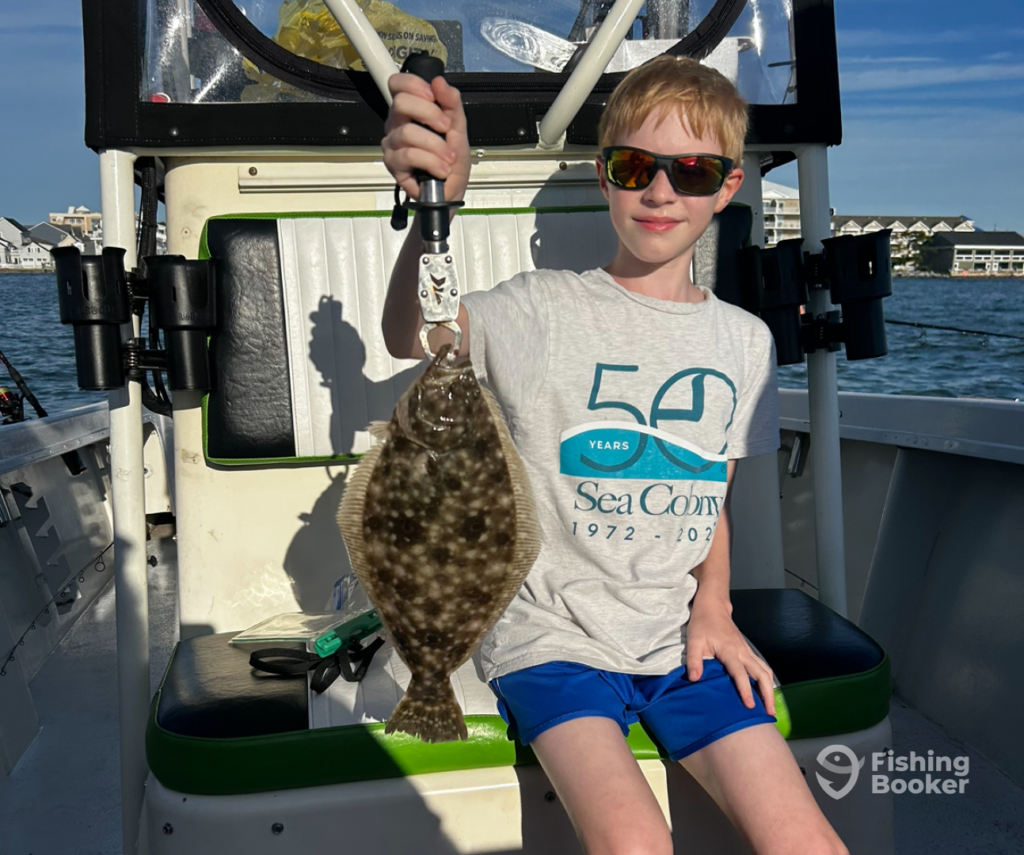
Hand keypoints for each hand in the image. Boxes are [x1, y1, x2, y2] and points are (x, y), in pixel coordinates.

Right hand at [382, 72, 470, 202]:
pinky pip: (409, 155)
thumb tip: (440, 83)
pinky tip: (442, 169)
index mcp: (409, 111)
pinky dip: (431, 162)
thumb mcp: (459, 129)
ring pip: (407, 132)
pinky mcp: (393, 165)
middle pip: (400, 103)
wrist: (451, 192)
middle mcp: (396, 124)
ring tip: (449, 158)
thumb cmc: (451, 161)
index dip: (414, 84)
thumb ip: (452, 104)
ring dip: (435, 145)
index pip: (397, 84)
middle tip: (446, 128)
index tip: (433, 96)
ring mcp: (392, 145)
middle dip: (430, 114)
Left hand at [685, 596, 775, 714]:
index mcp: (730, 650)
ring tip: (770, 706)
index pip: (740, 673)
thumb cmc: (702, 624)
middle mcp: (743, 651)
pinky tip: (766, 691)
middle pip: (761, 673)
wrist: (713, 607)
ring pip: (765, 670)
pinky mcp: (747, 651)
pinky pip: (762, 666)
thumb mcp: (693, 641)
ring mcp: (747, 651)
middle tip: (769, 712)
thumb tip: (695, 679)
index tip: (750, 705)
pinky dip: (767, 679)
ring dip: (770, 688)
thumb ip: (693, 660)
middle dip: (767, 693)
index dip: (745, 690)